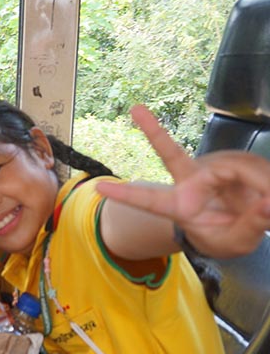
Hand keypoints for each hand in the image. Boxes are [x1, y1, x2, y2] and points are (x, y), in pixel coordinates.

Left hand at [96, 105, 269, 257]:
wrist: (242, 223)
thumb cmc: (226, 234)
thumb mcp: (235, 243)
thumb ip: (249, 225)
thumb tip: (268, 203)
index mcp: (179, 206)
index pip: (150, 201)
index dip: (127, 195)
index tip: (100, 188)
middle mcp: (191, 181)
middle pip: (171, 155)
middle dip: (151, 130)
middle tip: (135, 110)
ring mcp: (211, 168)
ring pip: (234, 167)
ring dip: (260, 183)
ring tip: (268, 203)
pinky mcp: (234, 161)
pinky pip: (253, 166)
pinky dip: (267, 181)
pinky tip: (269, 194)